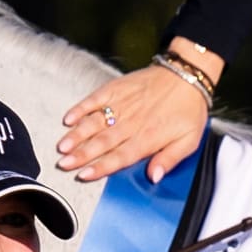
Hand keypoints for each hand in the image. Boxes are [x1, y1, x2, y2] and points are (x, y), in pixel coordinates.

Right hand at [57, 57, 216, 184]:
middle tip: (64, 163)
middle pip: (102, 142)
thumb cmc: (188, 108)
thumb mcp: (189, 140)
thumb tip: (154, 177)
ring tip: (62, 146)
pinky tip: (69, 118)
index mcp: (148, 138)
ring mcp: (123, 104)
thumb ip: (169, 159)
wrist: (187, 75)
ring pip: (95, 122)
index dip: (100, 167)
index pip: (120, 157)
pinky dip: (81, 108)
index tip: (84, 175)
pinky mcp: (117, 89)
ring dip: (77, 135)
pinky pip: (95, 99)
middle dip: (81, 154)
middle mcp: (132, 122)